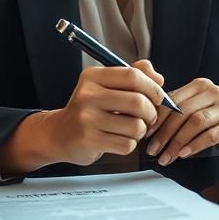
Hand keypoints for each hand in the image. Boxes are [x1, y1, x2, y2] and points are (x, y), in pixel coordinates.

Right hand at [46, 60, 165, 165]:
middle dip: (151, 112)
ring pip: (136, 125)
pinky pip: (126, 144)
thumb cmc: (90, 109)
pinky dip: (129, 144)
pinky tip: (118, 139)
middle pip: (138, 101)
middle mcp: (88, 94)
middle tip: (148, 118)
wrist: (60, 134)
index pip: (133, 75)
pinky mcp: (89, 140)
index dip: (153, 88)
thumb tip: (158, 78)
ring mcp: (87, 118)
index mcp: (94, 76)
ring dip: (140, 131)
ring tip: (131, 129)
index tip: (158, 97)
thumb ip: (134, 76)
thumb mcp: (106, 86)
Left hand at [144, 79, 218, 165]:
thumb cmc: (216, 124)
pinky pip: (211, 135)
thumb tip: (147, 126)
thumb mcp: (196, 113)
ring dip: (177, 142)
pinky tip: (184, 154)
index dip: (157, 118)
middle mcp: (214, 92)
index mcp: (200, 85)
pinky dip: (194, 145)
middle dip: (165, 133)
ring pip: (196, 123)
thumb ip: (176, 112)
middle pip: (183, 111)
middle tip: (153, 149)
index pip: (173, 99)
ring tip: (166, 156)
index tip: (147, 134)